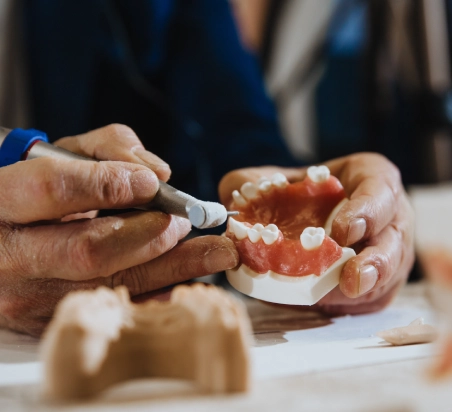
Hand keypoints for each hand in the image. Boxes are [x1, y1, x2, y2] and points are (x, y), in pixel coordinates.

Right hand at [0, 124, 237, 335]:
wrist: (1, 242)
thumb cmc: (36, 190)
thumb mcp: (59, 155)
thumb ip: (108, 148)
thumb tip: (158, 173)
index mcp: (1, 202)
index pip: (53, 189)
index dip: (109, 184)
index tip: (153, 183)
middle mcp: (8, 257)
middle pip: (90, 250)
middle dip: (151, 233)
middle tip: (185, 222)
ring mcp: (27, 299)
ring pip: (111, 286)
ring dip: (172, 267)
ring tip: (214, 251)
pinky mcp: (51, 323)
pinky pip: (117, 313)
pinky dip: (159, 296)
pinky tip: (188, 282)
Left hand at [219, 152, 413, 314]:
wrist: (315, 213)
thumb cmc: (303, 191)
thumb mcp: (279, 178)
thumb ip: (255, 182)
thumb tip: (234, 204)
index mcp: (373, 182)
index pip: (380, 193)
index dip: (367, 212)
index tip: (344, 231)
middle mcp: (388, 220)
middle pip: (393, 244)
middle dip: (376, 263)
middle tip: (352, 280)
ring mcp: (387, 255)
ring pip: (384, 278)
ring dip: (359, 292)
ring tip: (336, 300)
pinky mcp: (378, 284)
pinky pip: (368, 299)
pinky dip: (344, 303)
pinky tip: (319, 303)